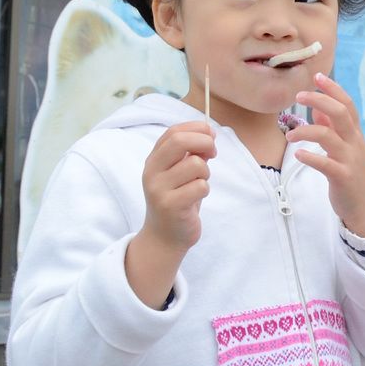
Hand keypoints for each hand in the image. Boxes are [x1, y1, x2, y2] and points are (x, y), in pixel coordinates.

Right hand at [139, 120, 214, 252]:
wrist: (164, 237)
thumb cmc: (177, 200)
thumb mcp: (179, 173)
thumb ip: (190, 154)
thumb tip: (209, 134)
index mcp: (154, 160)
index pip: (173, 132)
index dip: (196, 128)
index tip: (211, 135)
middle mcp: (152, 172)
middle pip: (180, 141)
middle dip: (204, 142)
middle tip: (213, 153)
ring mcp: (159, 189)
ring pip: (196, 165)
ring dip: (206, 173)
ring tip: (199, 184)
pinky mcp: (170, 205)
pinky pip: (200, 186)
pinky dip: (205, 190)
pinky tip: (195, 199)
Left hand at [287, 73, 364, 236]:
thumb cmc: (352, 175)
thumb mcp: (345, 149)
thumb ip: (333, 128)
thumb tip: (318, 108)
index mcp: (354, 134)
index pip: (346, 104)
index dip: (333, 89)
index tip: (317, 76)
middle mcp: (354, 143)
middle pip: (340, 113)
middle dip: (319, 99)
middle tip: (298, 95)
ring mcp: (350, 160)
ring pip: (329, 136)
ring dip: (306, 131)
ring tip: (289, 135)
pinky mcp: (344, 178)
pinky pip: (326, 164)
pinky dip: (310, 157)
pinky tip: (298, 154)